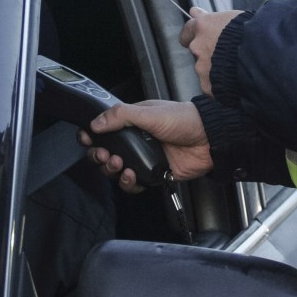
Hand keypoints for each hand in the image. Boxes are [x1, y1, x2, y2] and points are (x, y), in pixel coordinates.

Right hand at [78, 100, 212, 192]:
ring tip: (117, 164)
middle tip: (102, 154)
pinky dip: (129, 183)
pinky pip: (135, 184)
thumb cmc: (186, 119)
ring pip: (118, 170)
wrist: (209, 138)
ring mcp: (145, 158)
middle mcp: (137, 141)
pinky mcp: (155, 174)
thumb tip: (96, 123)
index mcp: (134, 122)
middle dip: (99, 155)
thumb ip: (122, 116)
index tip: (87, 139)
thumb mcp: (150, 112)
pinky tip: (131, 175)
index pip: (105, 130)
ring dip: (112, 169)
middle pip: (107, 153)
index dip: (93, 136)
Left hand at [179, 7, 242, 96]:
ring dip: (216, 70)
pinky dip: (222, 86)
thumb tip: (193, 11)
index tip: (203, 39)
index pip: (187, 32)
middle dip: (209, 54)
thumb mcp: (231, 18)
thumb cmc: (251, 32)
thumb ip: (209, 18)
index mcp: (202, 27)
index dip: (195, 37)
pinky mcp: (209, 86)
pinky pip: (213, 87)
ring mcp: (202, 68)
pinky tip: (235, 82)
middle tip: (228, 55)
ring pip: (205, 71)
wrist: (263, 53)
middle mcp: (198, 47)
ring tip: (237, 69)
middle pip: (197, 53)